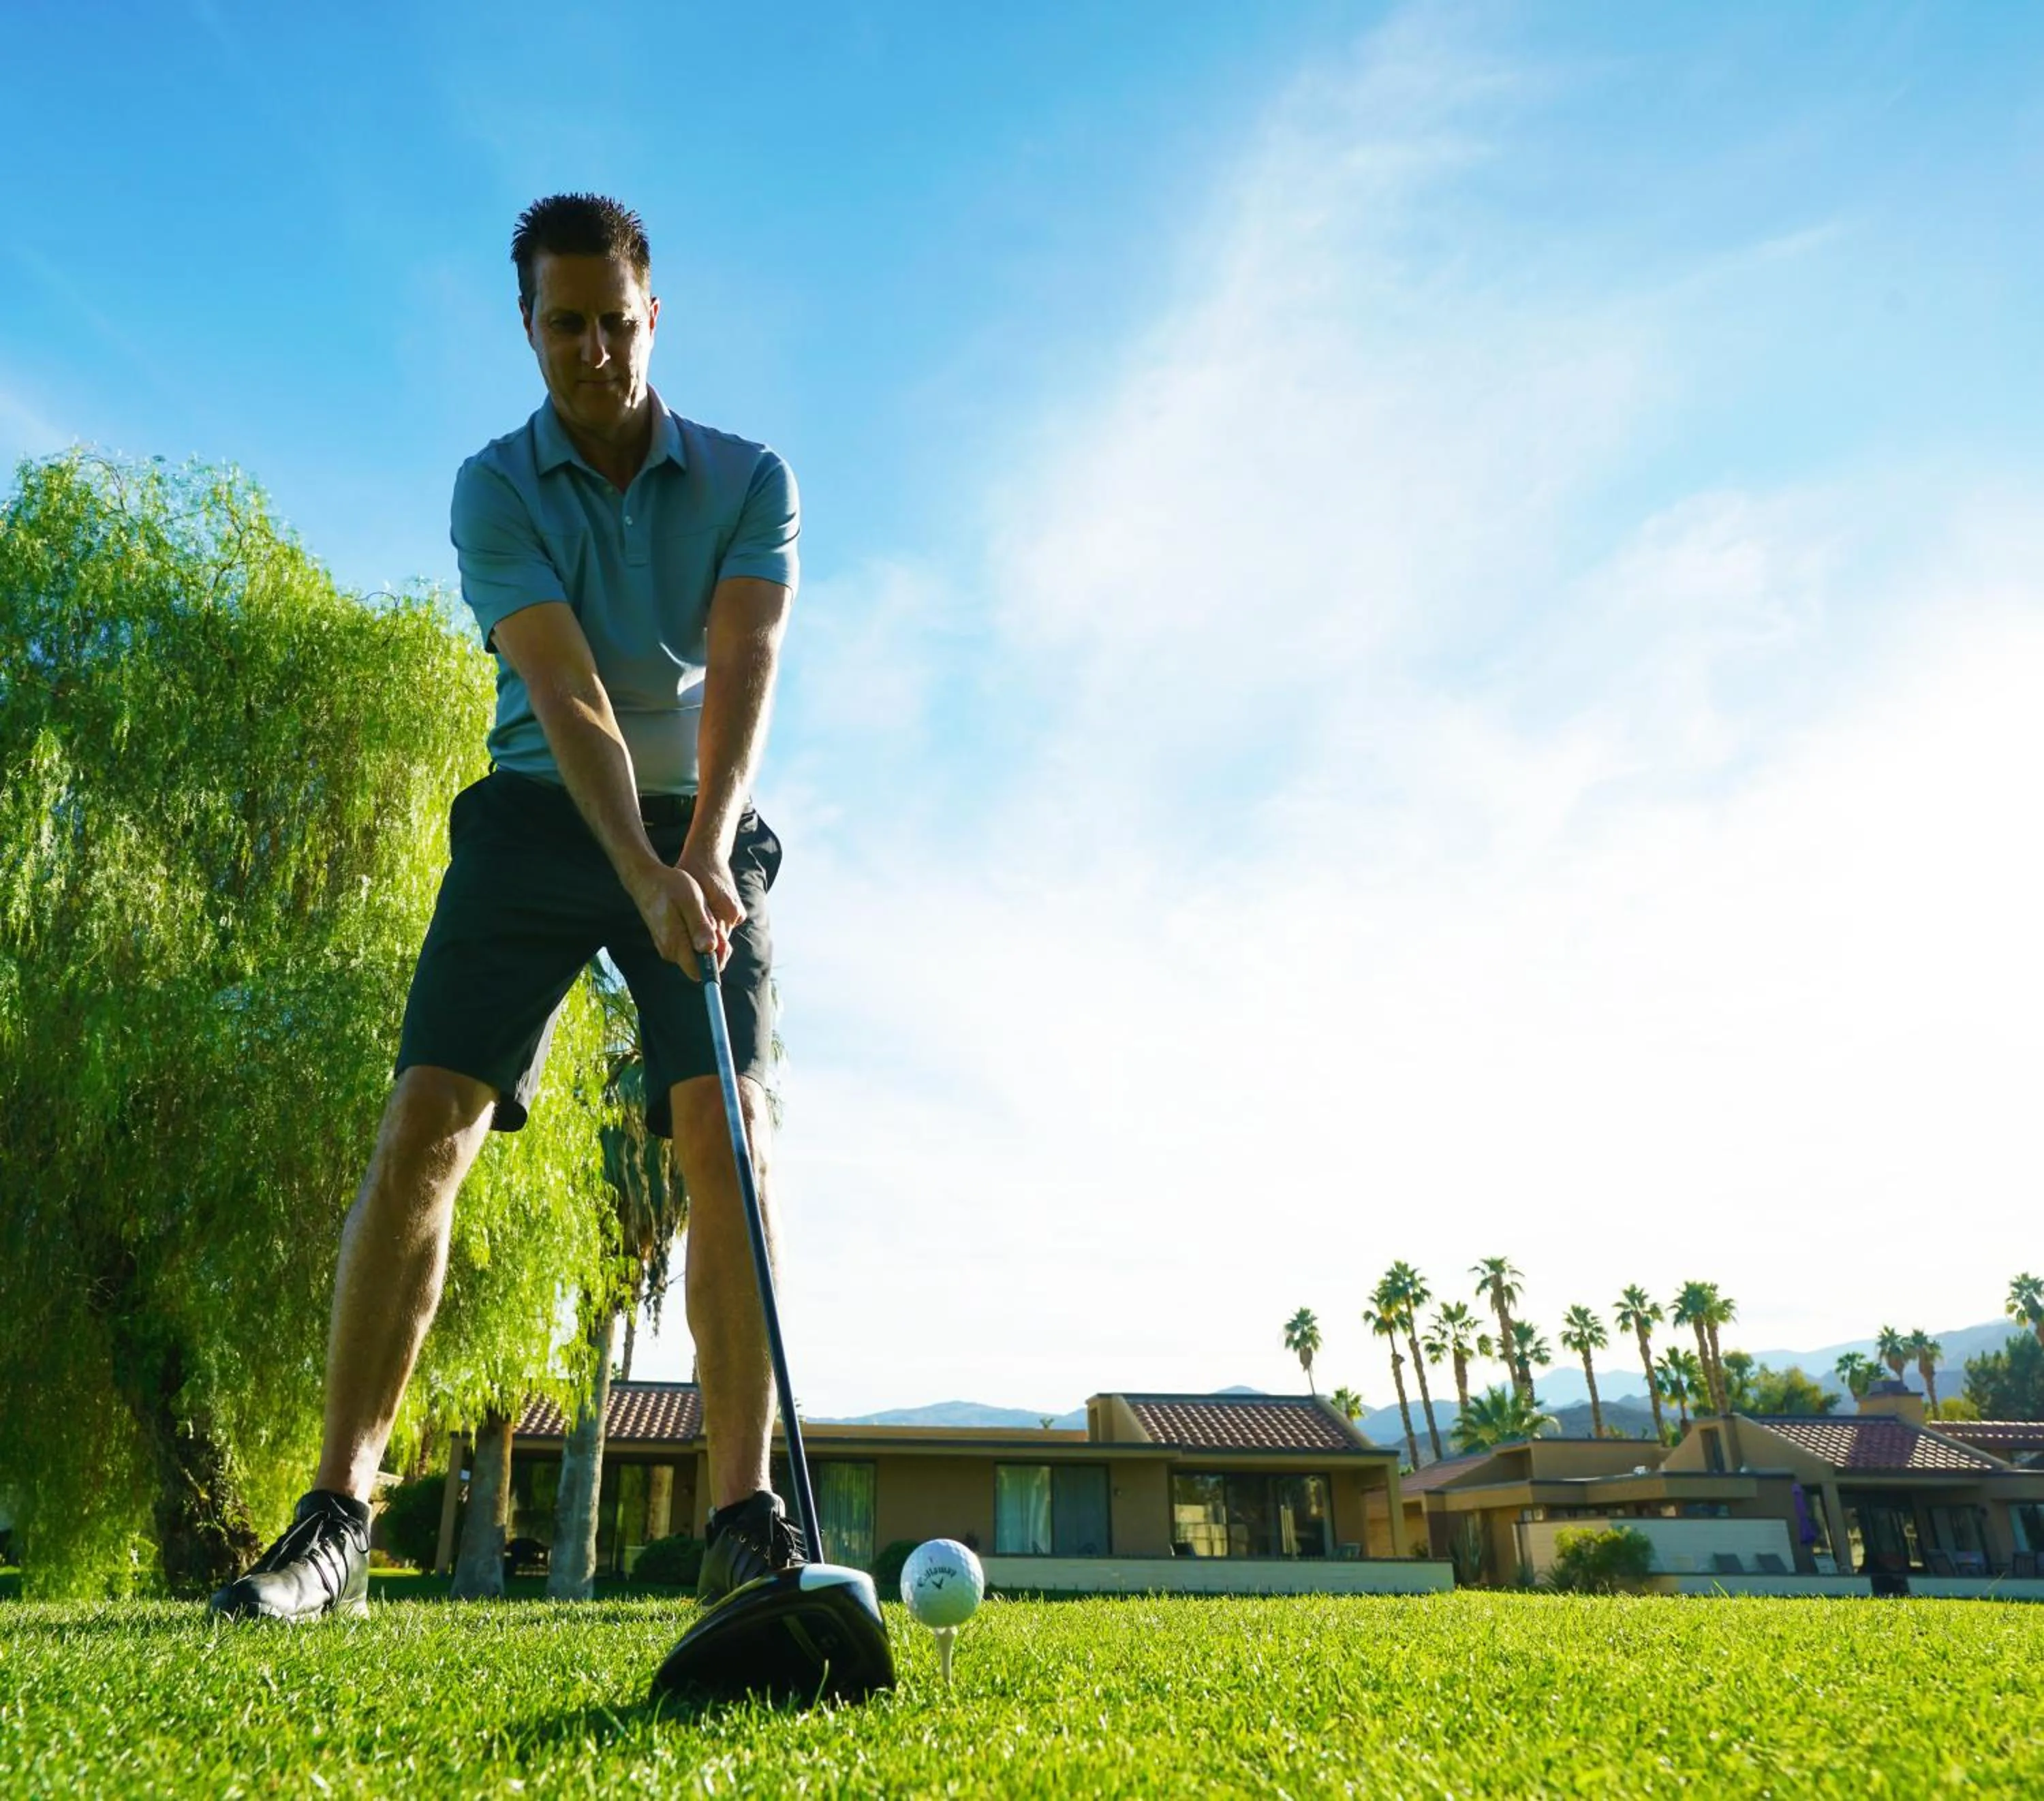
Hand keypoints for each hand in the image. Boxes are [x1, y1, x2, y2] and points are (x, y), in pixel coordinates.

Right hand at [630, 846, 743, 979]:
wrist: (646, 879)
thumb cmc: (670, 887)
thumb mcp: (691, 902)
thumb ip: (700, 926)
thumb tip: (709, 949)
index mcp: (675, 945)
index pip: (700, 972)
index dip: (716, 963)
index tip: (722, 943)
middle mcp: (670, 951)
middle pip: (700, 964)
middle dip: (713, 947)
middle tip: (712, 920)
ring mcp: (668, 946)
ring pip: (696, 952)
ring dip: (705, 937)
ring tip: (700, 912)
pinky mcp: (668, 940)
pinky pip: (689, 944)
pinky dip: (697, 932)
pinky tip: (694, 913)